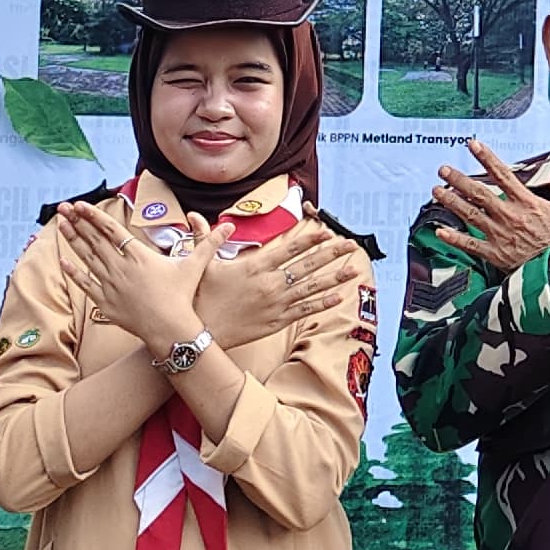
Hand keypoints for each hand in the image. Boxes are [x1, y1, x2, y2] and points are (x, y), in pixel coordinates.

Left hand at [55, 199, 219, 350]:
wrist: (169, 328)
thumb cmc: (182, 296)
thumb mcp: (195, 266)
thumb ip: (208, 243)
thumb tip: (230, 226)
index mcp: (138, 255)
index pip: (111, 229)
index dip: (94, 216)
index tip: (80, 205)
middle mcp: (120, 267)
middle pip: (94, 240)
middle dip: (77, 222)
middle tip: (63, 208)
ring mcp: (110, 284)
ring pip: (86, 258)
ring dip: (72, 241)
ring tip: (61, 226)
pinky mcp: (105, 302)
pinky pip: (85, 284)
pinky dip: (74, 273)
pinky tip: (62, 262)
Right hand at [203, 220, 371, 348]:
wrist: (199, 333)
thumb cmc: (199, 297)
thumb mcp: (200, 264)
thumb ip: (205, 239)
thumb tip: (195, 216)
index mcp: (255, 266)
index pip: (289, 249)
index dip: (310, 239)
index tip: (327, 231)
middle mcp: (270, 283)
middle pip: (307, 266)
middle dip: (332, 254)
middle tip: (352, 245)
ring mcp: (276, 304)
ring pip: (311, 288)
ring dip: (334, 278)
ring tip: (354, 270)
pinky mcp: (276, 322)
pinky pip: (304, 311)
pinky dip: (322, 304)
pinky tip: (338, 297)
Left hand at [432, 142, 549, 274]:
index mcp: (527, 203)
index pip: (502, 174)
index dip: (486, 158)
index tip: (472, 145)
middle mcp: (509, 216)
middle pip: (479, 193)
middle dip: (458, 179)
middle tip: (443, 169)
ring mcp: (500, 235)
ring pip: (470, 215)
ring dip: (451, 202)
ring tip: (436, 191)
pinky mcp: (495, 255)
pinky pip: (470, 245)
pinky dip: (454, 239)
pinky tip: (439, 231)